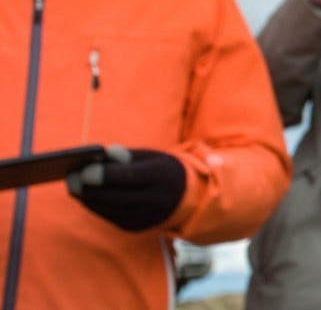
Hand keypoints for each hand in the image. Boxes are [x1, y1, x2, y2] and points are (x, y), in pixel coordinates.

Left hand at [66, 146, 185, 230]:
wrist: (187, 197)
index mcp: (161, 177)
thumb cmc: (163, 170)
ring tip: (74, 185)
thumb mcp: (151, 157)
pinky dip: (96, 206)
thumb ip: (125, 157)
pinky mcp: (135, 227)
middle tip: (70, 178)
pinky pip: (110, 216)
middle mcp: (154, 200)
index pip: (130, 177)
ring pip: (109, 209)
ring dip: (88, 198)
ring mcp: (145, 217)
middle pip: (114, 197)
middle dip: (89, 189)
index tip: (83, 170)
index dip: (104, 175)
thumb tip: (100, 156)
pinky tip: (87, 196)